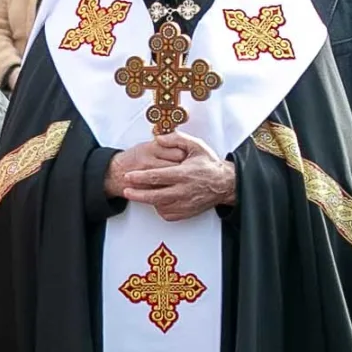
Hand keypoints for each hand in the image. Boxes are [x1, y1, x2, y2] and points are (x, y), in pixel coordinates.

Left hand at [117, 133, 236, 220]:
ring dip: (149, 200)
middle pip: (154, 196)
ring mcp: (185, 204)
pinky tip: (158, 199)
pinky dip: (160, 207)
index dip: (140, 177)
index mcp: (184, 174)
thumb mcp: (196, 146)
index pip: (157, 176)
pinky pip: (167, 213)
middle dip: (137, 194)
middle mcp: (183, 190)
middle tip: (126, 190)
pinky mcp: (186, 212)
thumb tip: (158, 138)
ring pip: (160, 205)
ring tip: (141, 193)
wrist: (225, 183)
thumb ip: (176, 139)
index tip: (128, 176)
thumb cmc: (209, 165)